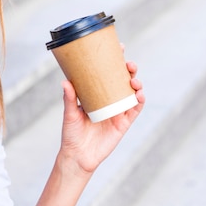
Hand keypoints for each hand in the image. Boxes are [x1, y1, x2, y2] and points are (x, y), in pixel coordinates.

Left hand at [58, 60, 144, 175]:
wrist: (78, 156)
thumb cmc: (71, 133)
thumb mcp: (69, 114)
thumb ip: (69, 99)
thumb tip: (65, 81)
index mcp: (97, 94)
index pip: (107, 73)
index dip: (115, 60)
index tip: (119, 48)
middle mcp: (109, 100)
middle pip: (123, 80)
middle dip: (129, 70)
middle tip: (128, 65)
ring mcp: (118, 111)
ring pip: (131, 92)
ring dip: (136, 83)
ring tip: (134, 80)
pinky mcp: (124, 123)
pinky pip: (135, 110)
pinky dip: (139, 101)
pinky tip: (139, 95)